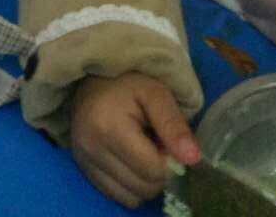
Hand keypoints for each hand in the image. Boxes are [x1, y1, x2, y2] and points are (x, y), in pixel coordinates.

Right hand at [71, 73, 199, 209]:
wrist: (92, 78)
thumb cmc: (127, 82)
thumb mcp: (155, 93)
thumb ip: (173, 125)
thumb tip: (193, 160)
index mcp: (109, 127)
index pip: (153, 171)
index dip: (168, 160)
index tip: (164, 140)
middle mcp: (91, 148)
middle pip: (143, 188)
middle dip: (157, 172)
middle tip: (153, 144)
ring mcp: (84, 161)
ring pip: (131, 197)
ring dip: (143, 181)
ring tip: (139, 152)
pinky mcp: (83, 169)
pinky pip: (117, 196)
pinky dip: (129, 185)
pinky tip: (128, 161)